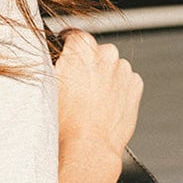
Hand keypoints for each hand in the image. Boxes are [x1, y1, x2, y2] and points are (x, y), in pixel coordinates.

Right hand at [55, 30, 142, 168]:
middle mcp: (105, 54)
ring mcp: (123, 70)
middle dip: (88, 64)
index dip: (68, 45)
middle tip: (77, 86)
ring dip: (104, 77)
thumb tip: (51, 55)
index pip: (74, 35)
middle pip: (96, 51)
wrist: (88, 147)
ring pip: (112, 67)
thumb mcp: (46, 85)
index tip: (66, 53)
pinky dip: (118, 89)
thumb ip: (53, 63)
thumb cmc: (64, 122)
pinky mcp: (135, 85)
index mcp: (82, 48)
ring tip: (91, 100)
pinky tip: (105, 105)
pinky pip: (126, 81)